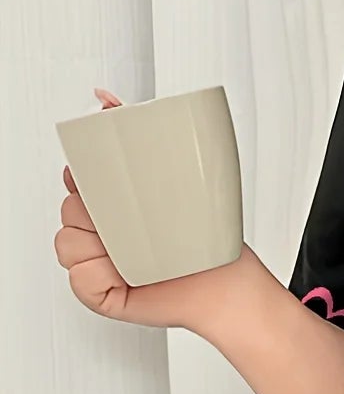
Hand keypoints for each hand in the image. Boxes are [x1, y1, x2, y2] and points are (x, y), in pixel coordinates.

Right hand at [54, 96, 256, 330]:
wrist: (226, 283)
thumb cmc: (207, 237)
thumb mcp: (177, 170)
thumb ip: (139, 128)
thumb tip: (105, 99)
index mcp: (114, 205)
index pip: (74, 183)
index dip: (77, 178)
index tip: (89, 176)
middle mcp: (103, 234)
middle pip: (67, 210)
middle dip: (89, 210)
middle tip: (126, 218)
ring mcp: (100, 265)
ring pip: (67, 243)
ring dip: (94, 243)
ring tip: (131, 247)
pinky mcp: (101, 293)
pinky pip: (77, 278)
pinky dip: (96, 275)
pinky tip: (123, 272)